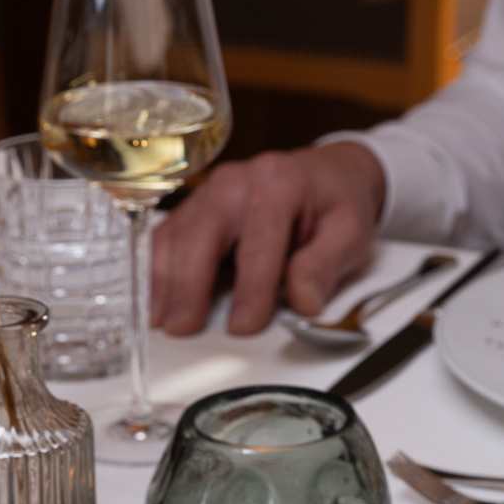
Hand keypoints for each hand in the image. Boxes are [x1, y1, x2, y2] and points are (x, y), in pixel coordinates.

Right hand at [150, 140, 385, 335]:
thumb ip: (325, 265)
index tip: (243, 327)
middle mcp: (236, 181)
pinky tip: (154, 299)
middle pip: (201, 236)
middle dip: (189, 286)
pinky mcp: (194, 206)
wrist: (326, 174)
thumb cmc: (335, 204)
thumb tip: (302, 302)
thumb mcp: (350, 232)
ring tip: (160, 320)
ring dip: (163, 282)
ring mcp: (209, 192)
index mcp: (278, 185)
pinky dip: (155, 270)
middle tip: (184, 328)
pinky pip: (165, 236)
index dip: (249, 291)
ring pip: (175, 236)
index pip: (257, 246)